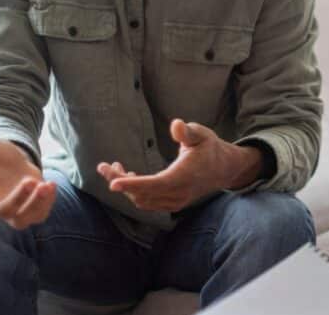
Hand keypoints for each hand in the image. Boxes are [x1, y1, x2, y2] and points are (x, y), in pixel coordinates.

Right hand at [0, 140, 55, 229]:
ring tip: (46, 185)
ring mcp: (17, 208)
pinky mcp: (33, 206)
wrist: (12, 157)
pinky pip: (41, 214)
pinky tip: (52, 185)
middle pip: (8, 212)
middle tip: (30, 181)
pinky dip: (48, 203)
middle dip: (20, 198)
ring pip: (25, 219)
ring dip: (37, 205)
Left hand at [97, 119, 263, 211]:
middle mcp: (178, 193)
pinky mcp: (172, 204)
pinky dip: (135, 192)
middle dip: (120, 181)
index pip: (154, 184)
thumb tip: (176, 124)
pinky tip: (130, 177)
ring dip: (126, 187)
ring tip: (114, 168)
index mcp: (184, 176)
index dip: (132, 184)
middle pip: (142, 194)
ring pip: (142, 200)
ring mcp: (175, 202)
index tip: (112, 182)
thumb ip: (188, 131)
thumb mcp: (202, 134)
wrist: (224, 169)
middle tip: (104, 167)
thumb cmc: (210, 148)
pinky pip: (148, 202)